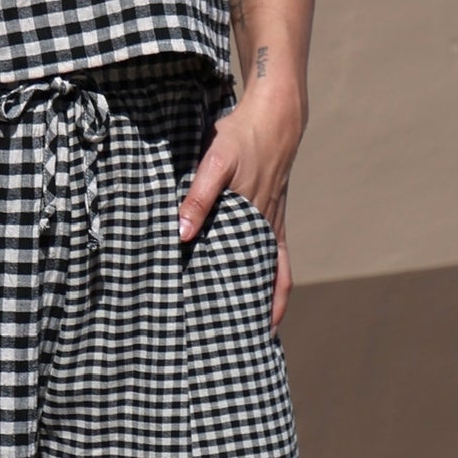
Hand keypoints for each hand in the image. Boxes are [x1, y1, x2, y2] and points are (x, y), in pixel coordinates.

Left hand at [176, 92, 301, 333]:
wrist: (274, 113)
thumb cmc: (241, 136)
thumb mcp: (214, 162)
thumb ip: (198, 196)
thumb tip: (181, 233)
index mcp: (253, 220)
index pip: (253, 275)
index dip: (251, 306)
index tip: (241, 335)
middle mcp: (267, 225)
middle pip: (267, 280)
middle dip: (258, 311)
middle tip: (245, 343)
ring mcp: (272, 218)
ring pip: (274, 268)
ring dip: (268, 296)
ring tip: (257, 324)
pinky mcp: (272, 208)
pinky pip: (276, 249)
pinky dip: (271, 271)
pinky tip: (256, 279)